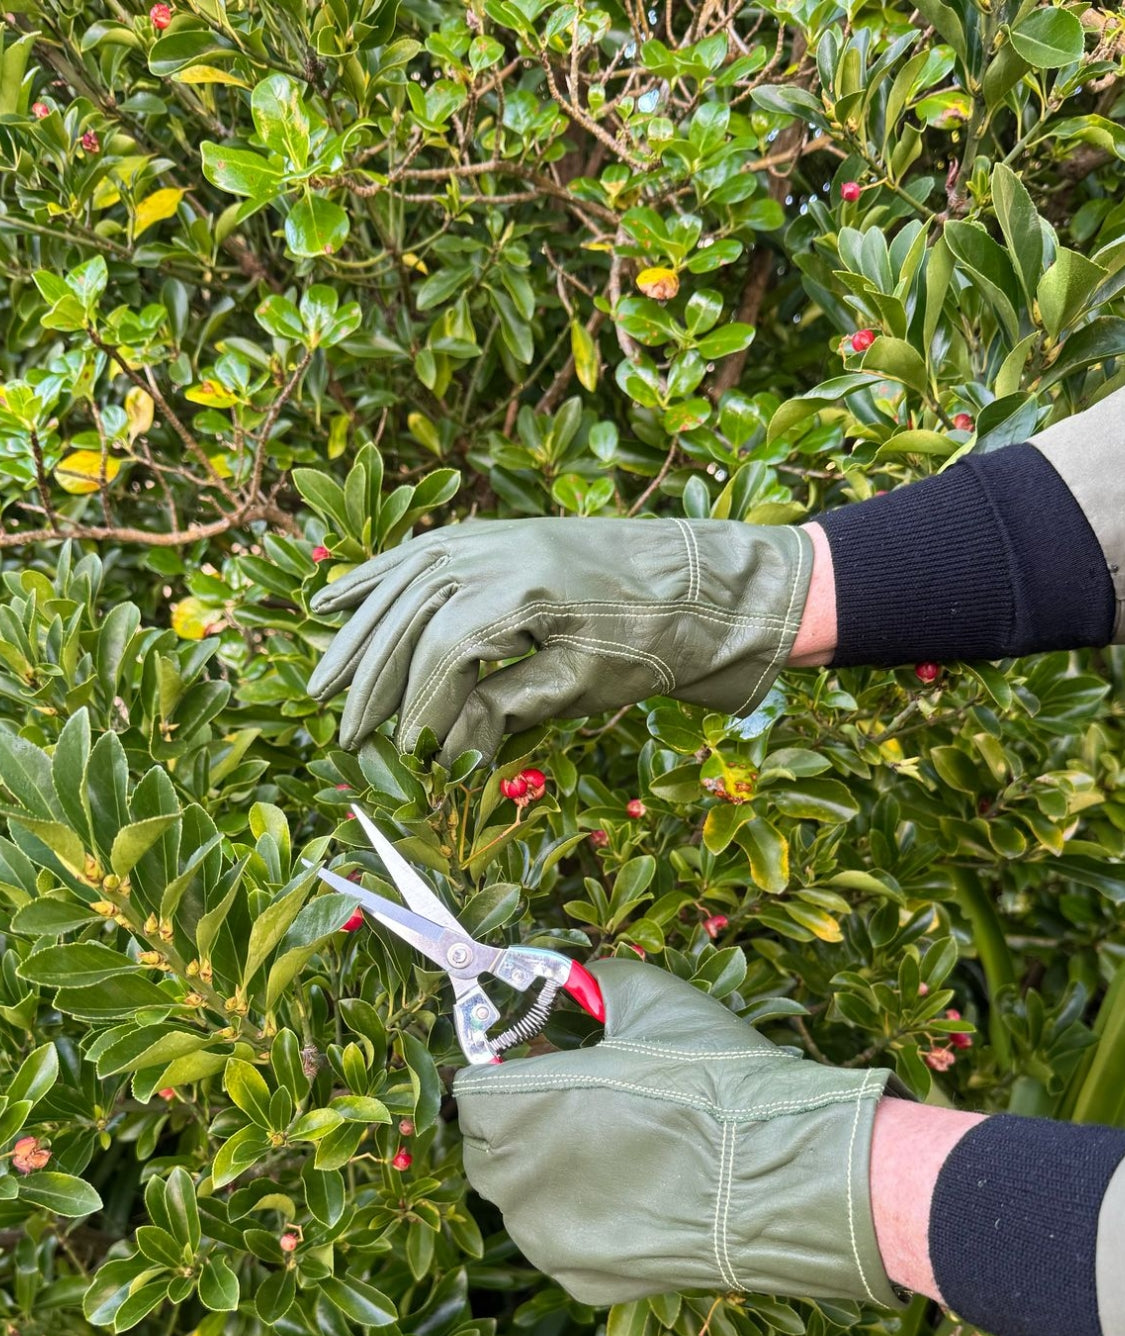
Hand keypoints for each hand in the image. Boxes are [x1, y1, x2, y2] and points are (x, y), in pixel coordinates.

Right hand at [308, 516, 813, 762]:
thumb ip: (508, 707)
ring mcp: (491, 534)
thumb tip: (445, 749)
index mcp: (523, 588)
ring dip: (356, 634)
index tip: (409, 759)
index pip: (442, 652)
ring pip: (401, 584)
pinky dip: (373, 579)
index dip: (418, 711)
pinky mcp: (494, 534)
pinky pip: (418, 555)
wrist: (703, 581)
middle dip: (370, 682)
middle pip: (408, 617)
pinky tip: (333, 599)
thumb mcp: (586, 685)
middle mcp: (496, 550)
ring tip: (319, 683)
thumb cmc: (657, 641)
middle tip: (342, 736)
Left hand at [454, 958, 910, 1308]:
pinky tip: (638, 1194)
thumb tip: (569, 984)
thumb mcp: (652, 1001)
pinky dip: (583, 1219)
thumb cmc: (718, 1083)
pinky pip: (561, 1240)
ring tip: (618, 1148)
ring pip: (521, 1198)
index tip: (539, 1061)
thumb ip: (592, 985)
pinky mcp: (585, 1282)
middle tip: (577, 1101)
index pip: (470, 1088)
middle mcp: (518, 1180)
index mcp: (520, 1107)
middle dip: (519, 1121)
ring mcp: (549, 1239)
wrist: (789, 1179)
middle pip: (486, 1145)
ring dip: (548, 1171)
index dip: (504, 1070)